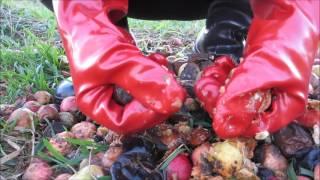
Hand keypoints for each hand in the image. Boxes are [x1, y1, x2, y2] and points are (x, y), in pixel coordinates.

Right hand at [53, 0, 185, 133]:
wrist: (91, 13)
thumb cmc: (94, 38)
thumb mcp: (118, 61)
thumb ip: (145, 82)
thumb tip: (174, 104)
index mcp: (94, 104)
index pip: (124, 123)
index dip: (146, 115)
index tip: (165, 101)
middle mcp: (107, 99)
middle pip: (139, 112)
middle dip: (156, 97)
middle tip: (169, 83)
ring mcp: (120, 87)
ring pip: (147, 96)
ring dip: (159, 82)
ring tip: (161, 64)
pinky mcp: (131, 75)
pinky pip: (148, 81)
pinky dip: (156, 71)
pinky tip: (158, 57)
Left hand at [195, 0, 318, 137]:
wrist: (282, 19)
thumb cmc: (282, 47)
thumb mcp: (260, 74)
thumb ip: (239, 97)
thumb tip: (221, 120)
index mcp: (287, 106)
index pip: (261, 126)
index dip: (239, 125)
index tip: (220, 121)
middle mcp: (276, 99)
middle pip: (247, 112)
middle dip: (229, 104)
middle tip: (213, 98)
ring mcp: (264, 86)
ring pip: (238, 97)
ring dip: (225, 89)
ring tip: (215, 80)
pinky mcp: (252, 75)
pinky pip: (235, 82)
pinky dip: (226, 77)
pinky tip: (220, 68)